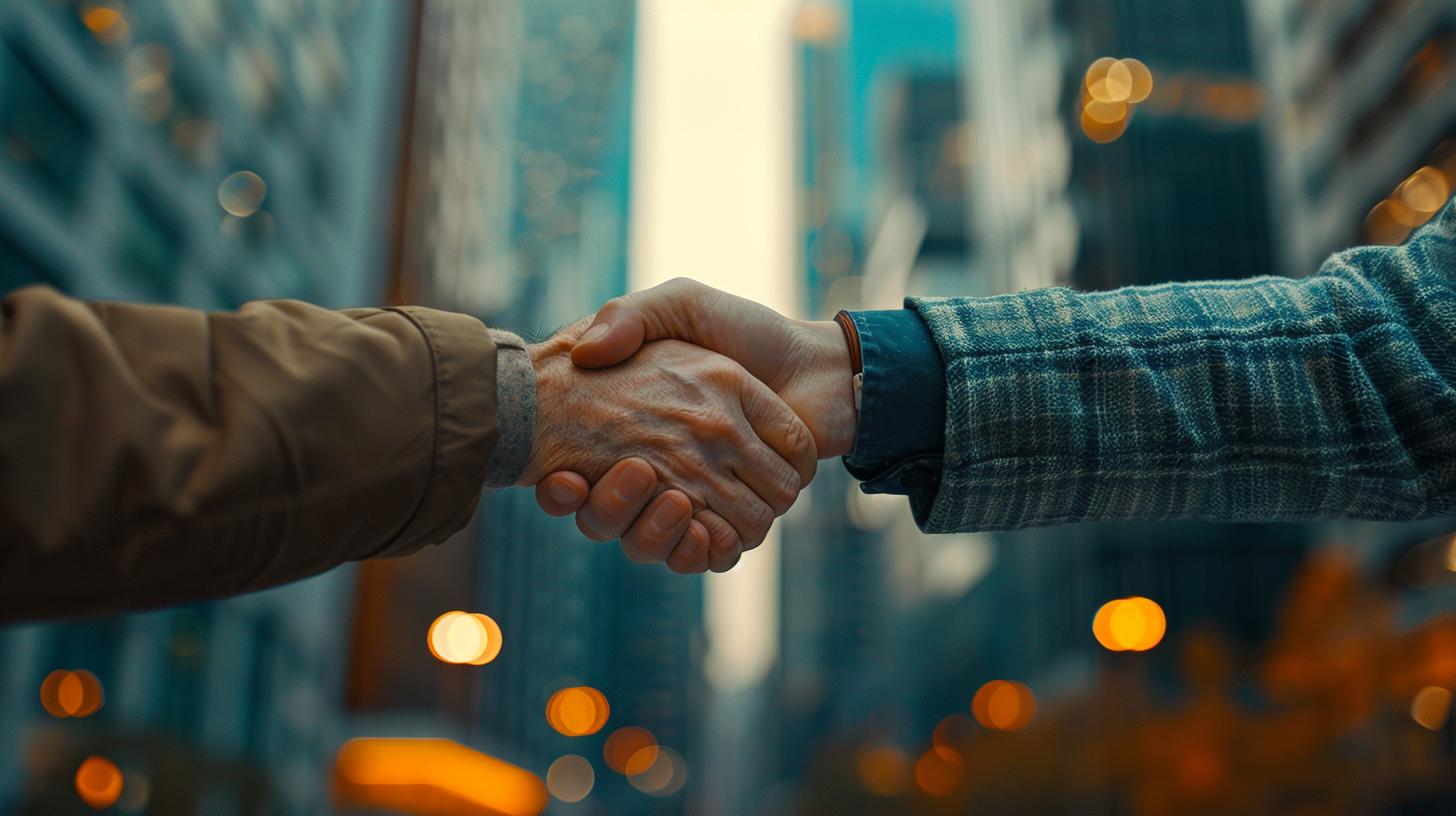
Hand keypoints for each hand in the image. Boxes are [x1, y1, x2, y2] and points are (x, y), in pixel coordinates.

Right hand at [524, 320, 816, 571]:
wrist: (820, 367)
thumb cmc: (751, 331)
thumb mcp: (681, 304)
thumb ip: (631, 315)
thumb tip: (584, 352)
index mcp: (641, 429)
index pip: (579, 474)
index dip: (564, 486)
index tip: (560, 477)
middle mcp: (666, 468)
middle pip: (612, 516)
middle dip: (609, 509)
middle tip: (628, 473)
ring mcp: (702, 499)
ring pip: (653, 541)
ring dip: (652, 530)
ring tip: (672, 496)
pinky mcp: (736, 522)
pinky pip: (703, 554)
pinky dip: (696, 551)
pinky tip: (698, 527)